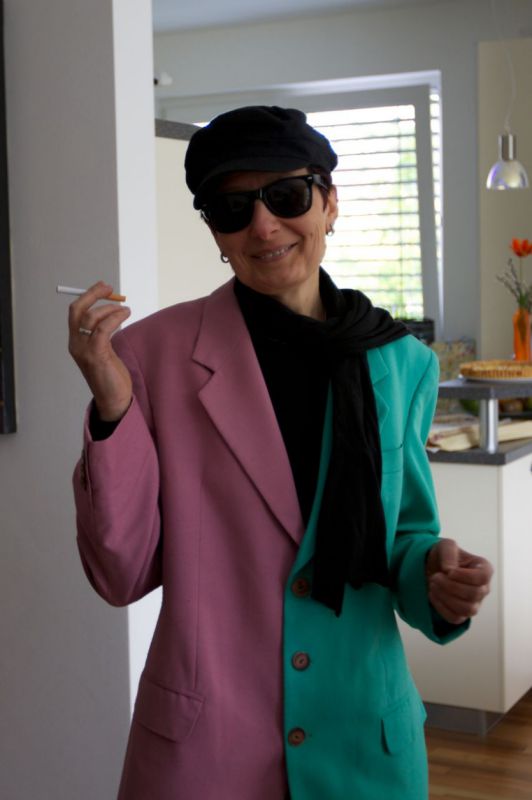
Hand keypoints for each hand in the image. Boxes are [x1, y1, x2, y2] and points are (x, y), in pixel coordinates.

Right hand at [68, 281, 132, 420]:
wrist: (113, 399)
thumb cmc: (111, 374)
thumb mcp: (104, 350)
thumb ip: (103, 333)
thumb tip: (113, 311)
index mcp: (76, 341)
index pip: (75, 311)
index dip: (88, 296)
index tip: (104, 287)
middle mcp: (76, 344)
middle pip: (78, 310)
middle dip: (93, 294)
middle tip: (109, 287)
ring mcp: (84, 350)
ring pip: (90, 318)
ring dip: (110, 308)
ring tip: (125, 309)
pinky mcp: (96, 356)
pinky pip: (103, 329)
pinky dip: (114, 318)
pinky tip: (126, 314)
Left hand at [425, 538, 492, 624]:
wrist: (433, 568)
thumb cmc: (444, 556)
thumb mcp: (445, 546)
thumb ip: (448, 553)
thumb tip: (449, 570)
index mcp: (484, 569)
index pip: (482, 577)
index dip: (464, 576)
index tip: (449, 571)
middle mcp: (483, 588)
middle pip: (474, 594)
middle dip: (450, 586)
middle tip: (435, 577)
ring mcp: (474, 603)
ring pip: (467, 609)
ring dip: (445, 597)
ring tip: (433, 585)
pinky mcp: (462, 614)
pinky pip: (455, 618)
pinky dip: (441, 607)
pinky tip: (432, 594)